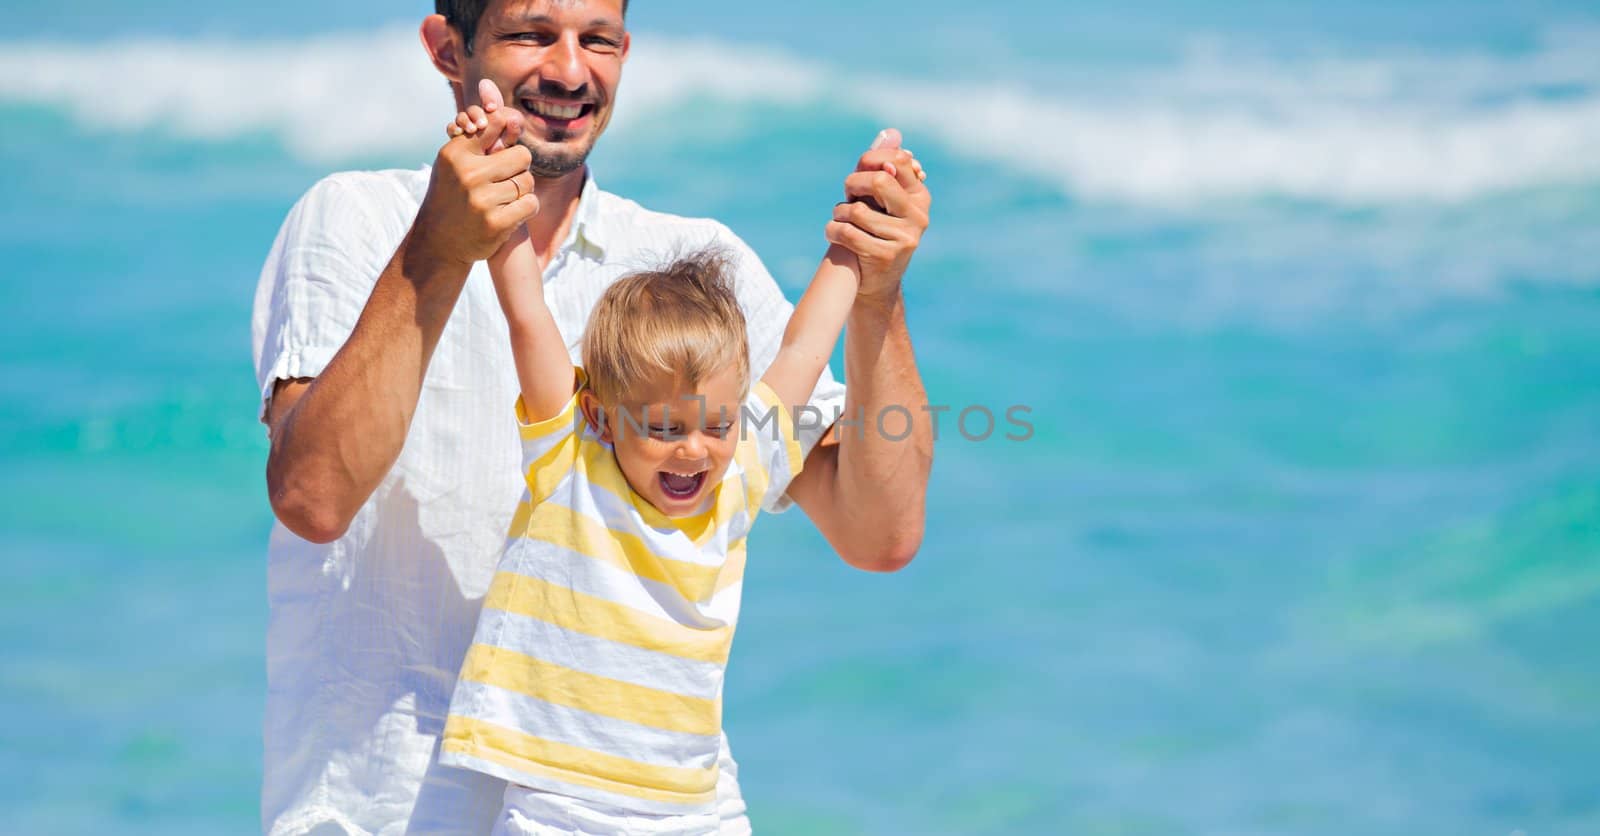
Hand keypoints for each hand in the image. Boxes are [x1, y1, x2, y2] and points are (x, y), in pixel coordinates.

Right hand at [412, 79, 539, 267]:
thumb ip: (480, 137)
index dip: (507, 132)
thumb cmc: (453, 194)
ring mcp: (481, 199)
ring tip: (505, 198)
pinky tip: (514, 212)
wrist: (439, 242)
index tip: (503, 146)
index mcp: (456, 153)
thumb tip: (506, 109)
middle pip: (522, 156)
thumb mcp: (456, 161)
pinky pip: (530, 204)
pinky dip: (527, 208)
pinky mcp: (495, 223)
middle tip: (507, 179)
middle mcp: (467, 174)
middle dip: (519, 168)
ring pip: (528, 182)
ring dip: (522, 191)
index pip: (496, 124)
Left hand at [824, 128, 931, 301]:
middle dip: (854, 183)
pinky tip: (833, 233)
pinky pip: (847, 233)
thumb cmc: (875, 231)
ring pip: (857, 211)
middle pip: (879, 181)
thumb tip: (891, 133)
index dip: (870, 162)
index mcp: (920, 196)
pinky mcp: (886, 256)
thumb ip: (882, 166)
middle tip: (847, 194)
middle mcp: (918, 216)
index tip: (859, 175)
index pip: (898, 161)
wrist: (877, 282)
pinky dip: (832, 231)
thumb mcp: (880, 199)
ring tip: (839, 219)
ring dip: (838, 213)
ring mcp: (905, 238)